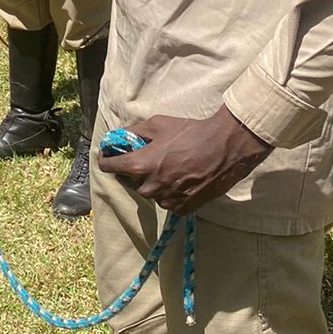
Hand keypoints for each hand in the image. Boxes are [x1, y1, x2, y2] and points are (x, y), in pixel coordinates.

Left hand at [99, 107, 271, 215]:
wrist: (225, 148)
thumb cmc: (190, 133)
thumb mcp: (157, 124)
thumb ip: (133, 132)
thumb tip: (120, 136)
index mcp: (139, 166)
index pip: (108, 167)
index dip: (107, 158)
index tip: (110, 153)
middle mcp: (149, 188)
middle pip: (128, 181)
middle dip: (131, 169)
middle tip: (144, 156)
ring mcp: (165, 201)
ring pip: (148, 192)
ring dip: (151, 181)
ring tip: (167, 166)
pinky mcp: (182, 209)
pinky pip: (166, 201)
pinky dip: (168, 191)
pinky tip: (179, 178)